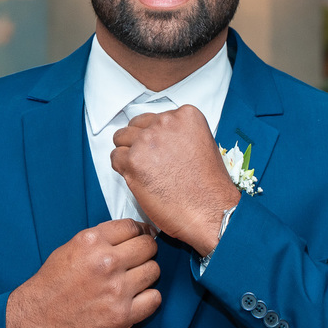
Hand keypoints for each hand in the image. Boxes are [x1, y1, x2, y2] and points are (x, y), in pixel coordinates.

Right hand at [5, 218, 159, 327]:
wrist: (34, 321)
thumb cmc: (51, 285)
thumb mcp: (70, 248)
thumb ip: (100, 239)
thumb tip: (133, 232)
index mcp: (91, 241)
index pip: (133, 227)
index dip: (139, 233)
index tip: (140, 239)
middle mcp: (106, 262)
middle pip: (148, 246)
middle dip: (145, 252)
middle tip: (137, 261)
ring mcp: (116, 290)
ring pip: (154, 271)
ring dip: (146, 275)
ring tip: (133, 282)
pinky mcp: (122, 316)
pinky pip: (154, 299)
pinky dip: (148, 299)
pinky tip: (136, 300)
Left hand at [111, 105, 239, 255]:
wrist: (211, 211)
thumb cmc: (209, 187)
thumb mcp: (202, 145)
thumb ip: (177, 135)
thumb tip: (157, 140)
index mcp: (185, 115)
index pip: (155, 118)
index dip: (155, 137)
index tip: (159, 151)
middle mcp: (165, 122)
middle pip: (136, 126)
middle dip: (139, 143)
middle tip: (150, 163)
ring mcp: (148, 140)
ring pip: (121, 139)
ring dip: (128, 154)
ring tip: (144, 171)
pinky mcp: (134, 160)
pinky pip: (115, 158)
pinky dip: (123, 170)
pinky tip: (139, 180)